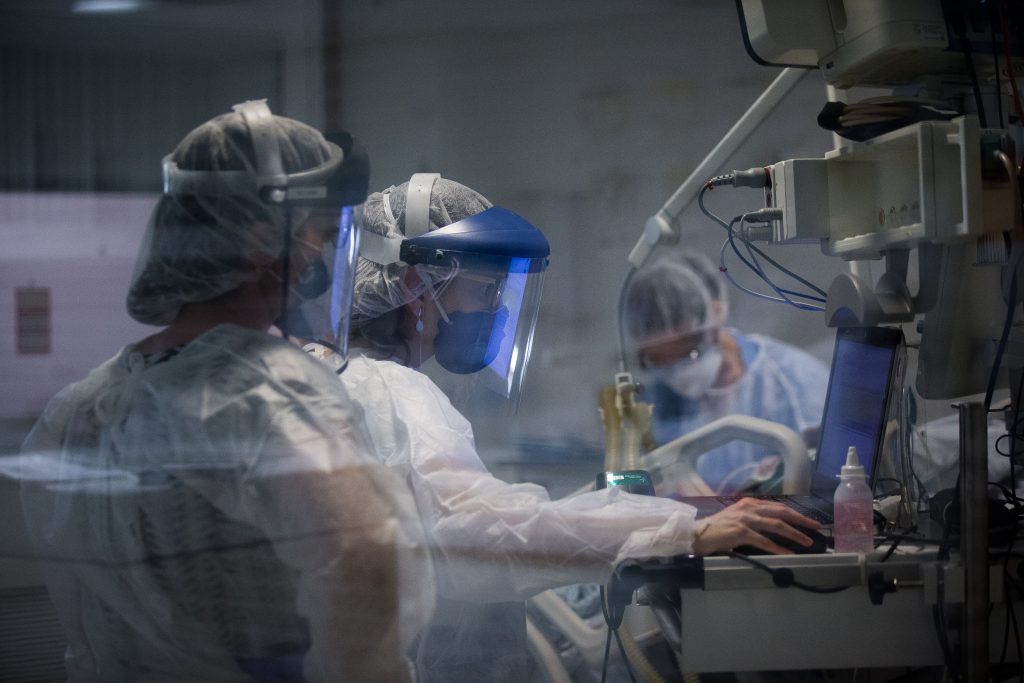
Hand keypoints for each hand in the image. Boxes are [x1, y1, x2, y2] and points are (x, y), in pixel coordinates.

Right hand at [690, 497, 819, 554]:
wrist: (697, 534)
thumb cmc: (717, 529)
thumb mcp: (737, 518)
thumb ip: (754, 518)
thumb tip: (775, 527)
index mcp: (749, 503)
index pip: (778, 506)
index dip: (795, 513)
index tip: (808, 521)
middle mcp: (749, 508)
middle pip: (782, 512)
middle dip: (801, 520)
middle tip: (815, 528)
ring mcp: (745, 519)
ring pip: (777, 525)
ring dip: (794, 534)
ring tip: (806, 542)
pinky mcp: (741, 532)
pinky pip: (764, 541)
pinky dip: (778, 548)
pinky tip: (787, 554)